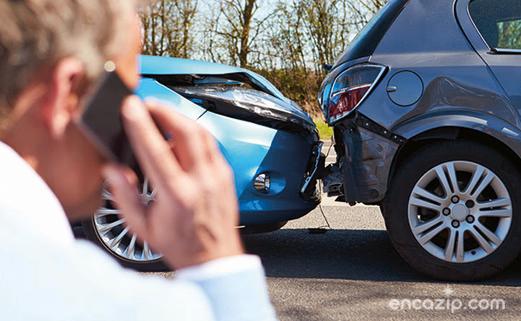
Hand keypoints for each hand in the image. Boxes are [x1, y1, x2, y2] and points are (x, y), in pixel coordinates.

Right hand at [103, 96, 243, 268]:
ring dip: (179, 117)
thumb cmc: (179, 244)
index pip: (157, 150)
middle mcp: (201, 182)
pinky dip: (194, 132)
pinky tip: (180, 133)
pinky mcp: (226, 174)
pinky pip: (211, 143)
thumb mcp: (142, 227)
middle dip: (164, 110)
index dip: (141, 125)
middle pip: (186, 131)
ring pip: (202, 133)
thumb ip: (124, 196)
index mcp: (177, 196)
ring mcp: (218, 176)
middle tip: (147, 103)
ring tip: (161, 113)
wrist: (214, 257)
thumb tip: (112, 169)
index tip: (130, 107)